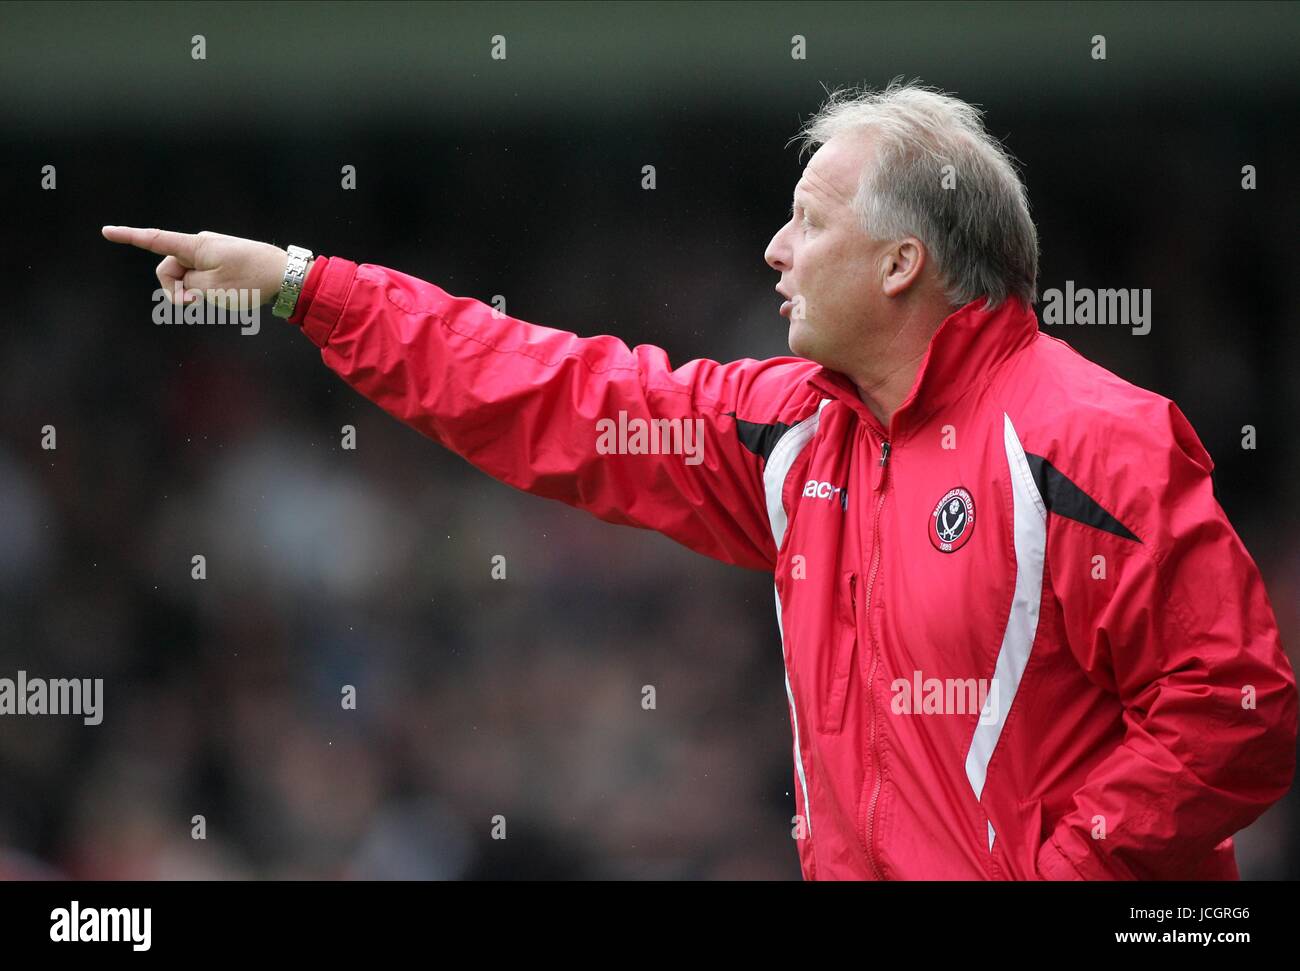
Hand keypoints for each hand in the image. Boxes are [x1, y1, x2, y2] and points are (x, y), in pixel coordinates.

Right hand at [101, 226, 288, 307]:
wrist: (288, 276)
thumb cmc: (252, 281)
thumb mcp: (213, 289)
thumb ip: (188, 285)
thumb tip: (184, 282)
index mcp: (196, 246)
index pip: (155, 240)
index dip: (129, 237)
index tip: (106, 231)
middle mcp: (201, 244)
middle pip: (170, 269)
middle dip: (175, 290)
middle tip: (195, 305)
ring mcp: (212, 253)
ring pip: (186, 276)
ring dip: (193, 292)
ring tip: (219, 299)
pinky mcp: (222, 262)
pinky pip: (202, 277)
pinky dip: (205, 290)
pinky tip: (227, 295)